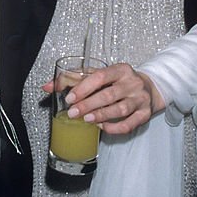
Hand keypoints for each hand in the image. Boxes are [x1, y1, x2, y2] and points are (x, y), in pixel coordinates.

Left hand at [43, 64, 164, 135]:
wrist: (148, 89)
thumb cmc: (118, 82)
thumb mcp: (100, 75)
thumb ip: (73, 79)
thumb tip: (47, 86)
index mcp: (120, 69)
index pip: (100, 76)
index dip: (84, 88)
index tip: (71, 97)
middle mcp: (132, 83)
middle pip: (109, 95)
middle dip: (89, 105)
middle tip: (73, 113)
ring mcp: (140, 99)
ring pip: (120, 109)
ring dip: (101, 115)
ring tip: (87, 120)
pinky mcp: (145, 114)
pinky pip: (129, 124)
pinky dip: (114, 127)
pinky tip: (102, 127)